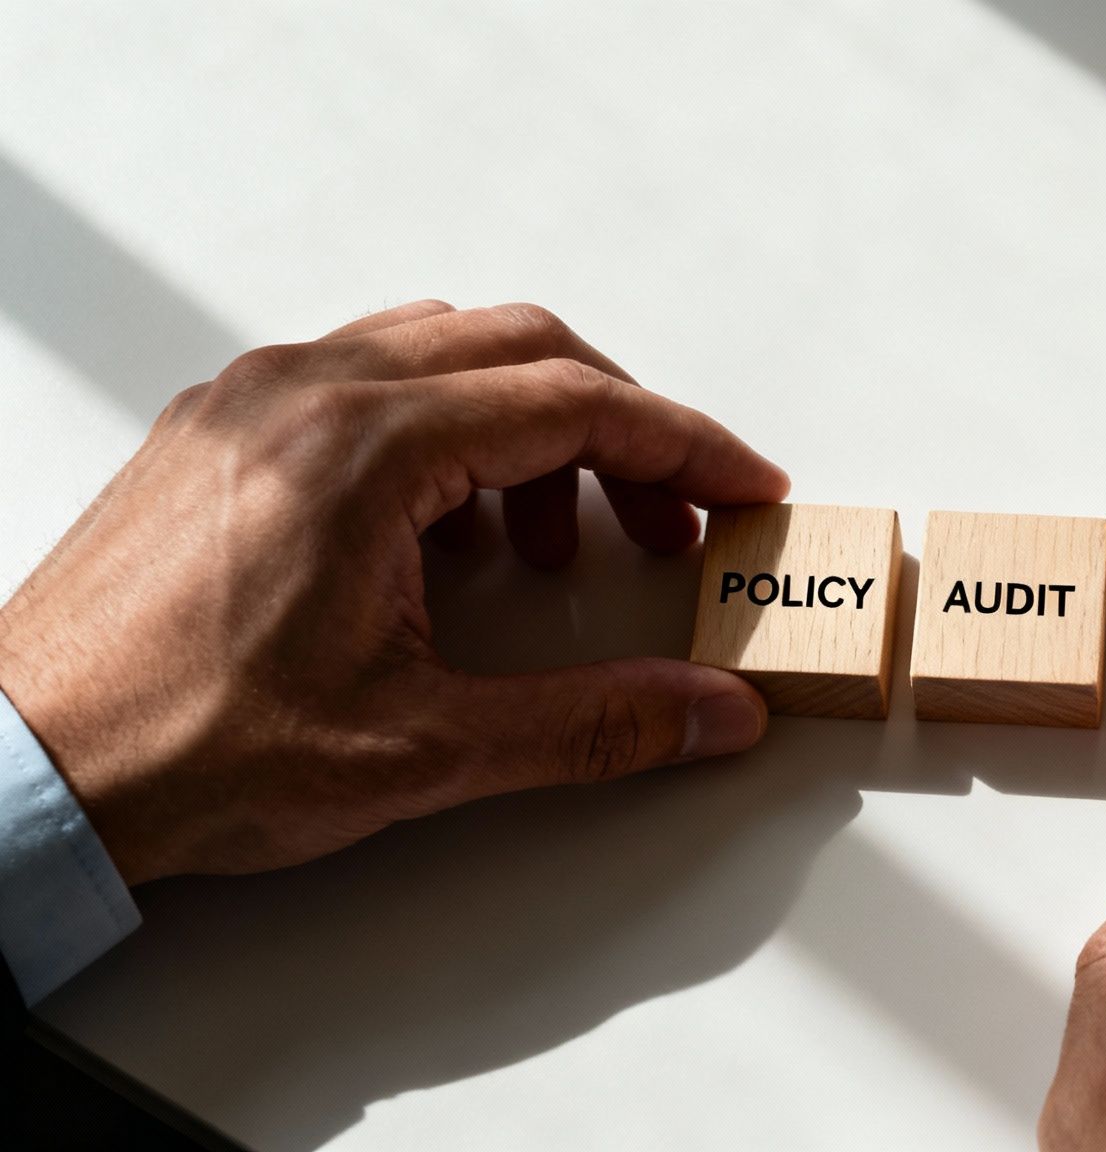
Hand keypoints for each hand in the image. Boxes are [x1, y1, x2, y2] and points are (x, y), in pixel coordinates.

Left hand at [0, 300, 788, 883]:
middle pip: (525, 352)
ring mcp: (255, 400)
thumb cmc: (184, 746)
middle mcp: (307, 392)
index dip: (687, 449)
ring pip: (446, 354)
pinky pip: (372, 378)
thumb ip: (593, 723)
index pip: (577, 404)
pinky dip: (450, 432)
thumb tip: (707, 710)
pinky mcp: (222, 430)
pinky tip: (452, 530)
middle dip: (624, 434)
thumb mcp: (421, 749)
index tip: (745, 488)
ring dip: (535, 429)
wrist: (27, 768)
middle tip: (676, 524)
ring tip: (556, 547)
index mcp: (366, 447)